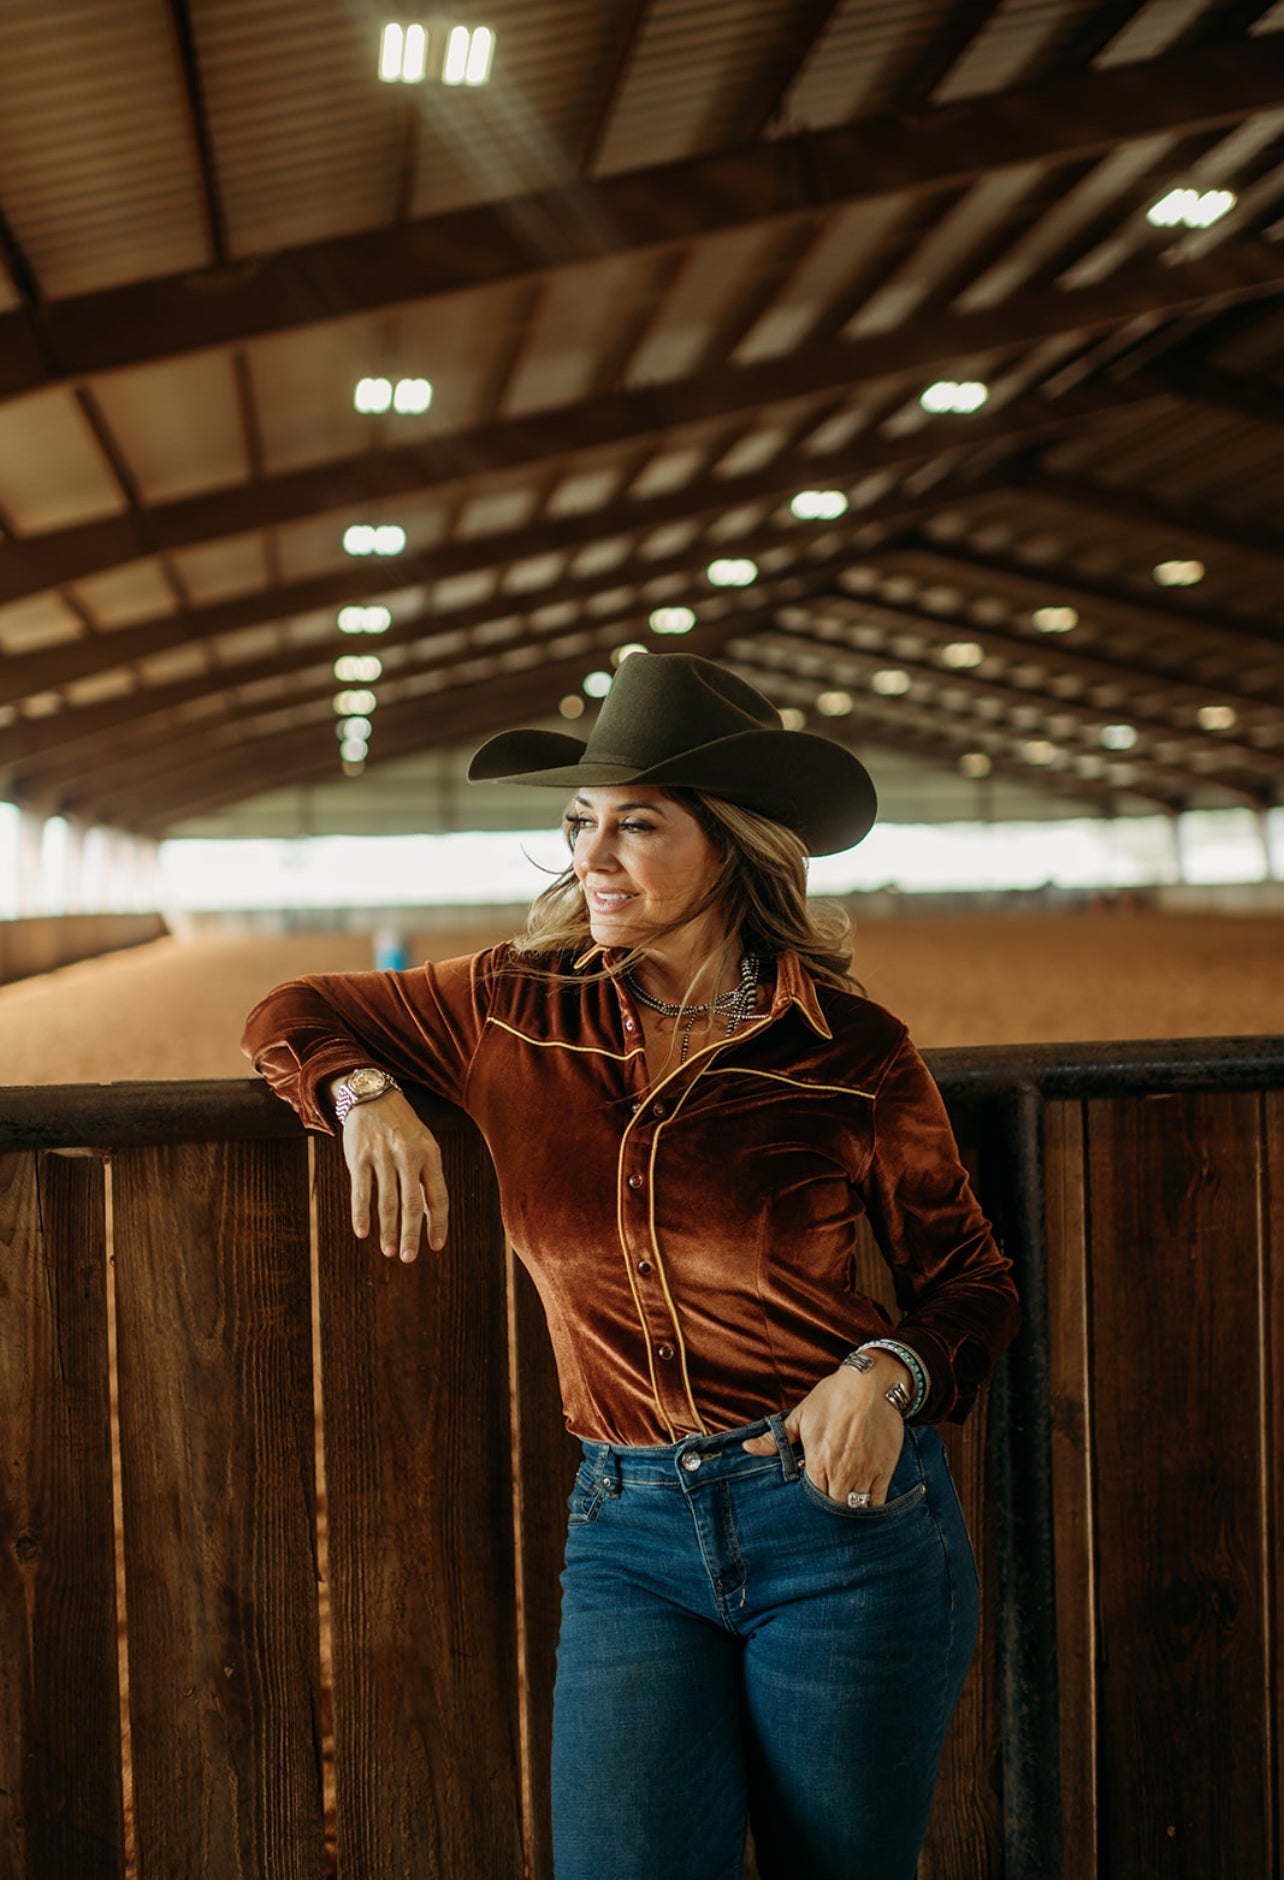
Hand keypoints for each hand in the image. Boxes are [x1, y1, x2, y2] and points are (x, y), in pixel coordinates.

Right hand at [336, 1089, 448, 1261]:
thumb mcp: (423, 1146)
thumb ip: (426, 1179)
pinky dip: (361, 1214)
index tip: (437, 1246)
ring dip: (388, 1230)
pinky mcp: (359, 1157)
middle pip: (412, 1203)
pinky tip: (362, 1232)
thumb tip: (429, 1217)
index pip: (438, 1196)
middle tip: (408, 1257)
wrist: (372, 1096)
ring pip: (386, 1201)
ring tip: (389, 1251)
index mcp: (430, 1154)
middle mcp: (408, 1156)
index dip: (438, 1223)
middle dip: (411, 1234)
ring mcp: (383, 1157)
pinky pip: (361, 1191)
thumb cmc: (402, 1128)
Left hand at [742, 1356, 907, 1504]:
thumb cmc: (832, 1397)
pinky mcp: (884, 1470)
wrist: (870, 1384)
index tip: (810, 1495)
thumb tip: (748, 1448)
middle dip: (828, 1507)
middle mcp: (840, 1473)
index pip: (811, 1499)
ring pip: (854, 1508)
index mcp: (817, 1462)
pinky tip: (864, 1500)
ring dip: (848, 1507)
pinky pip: (877, 1502)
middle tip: (826, 1501)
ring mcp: (864, 1474)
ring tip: (843, 1501)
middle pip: (832, 1507)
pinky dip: (870, 1506)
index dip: (810, 1501)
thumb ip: (775, 1439)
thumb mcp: (800, 1415)